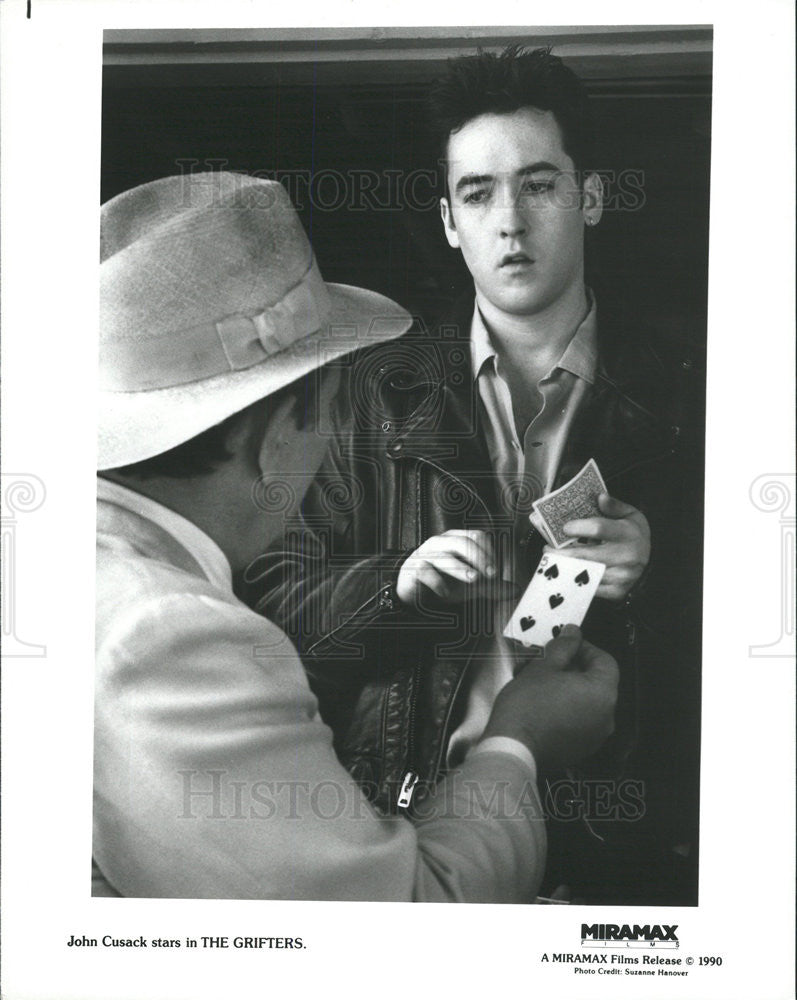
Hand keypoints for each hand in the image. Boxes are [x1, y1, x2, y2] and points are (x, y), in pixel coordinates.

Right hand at [396, 529, 513, 605]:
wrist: (414, 591)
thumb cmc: (444, 581)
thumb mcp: (470, 585)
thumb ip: (491, 587)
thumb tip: (515, 590)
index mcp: (457, 540)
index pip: (477, 536)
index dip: (489, 551)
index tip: (496, 571)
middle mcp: (441, 542)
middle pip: (462, 542)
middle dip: (479, 557)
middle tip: (492, 574)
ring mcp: (426, 554)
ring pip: (444, 555)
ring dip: (460, 568)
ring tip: (473, 579)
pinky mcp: (413, 568)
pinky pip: (425, 571)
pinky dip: (437, 582)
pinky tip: (445, 593)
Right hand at [483, 626, 618, 772]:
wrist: (512, 748)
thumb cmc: (526, 709)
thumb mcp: (543, 667)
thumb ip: (563, 646)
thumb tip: (573, 634)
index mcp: (602, 693)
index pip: (605, 661)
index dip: (585, 648)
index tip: (566, 644)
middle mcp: (605, 716)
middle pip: (595, 681)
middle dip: (572, 668)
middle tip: (548, 662)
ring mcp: (594, 736)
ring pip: (585, 701)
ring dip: (566, 688)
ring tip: (539, 683)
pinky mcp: (580, 749)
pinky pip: (578, 721)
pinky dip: (565, 709)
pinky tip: (542, 704)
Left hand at [547, 493, 650, 601]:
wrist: (651, 564)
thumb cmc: (634, 536)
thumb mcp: (631, 515)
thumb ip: (614, 506)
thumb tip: (600, 497)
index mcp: (628, 533)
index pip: (598, 528)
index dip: (578, 527)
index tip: (564, 527)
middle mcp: (626, 556)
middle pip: (584, 555)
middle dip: (561, 553)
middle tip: (547, 548)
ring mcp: (621, 576)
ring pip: (584, 574)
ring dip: (564, 568)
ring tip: (553, 560)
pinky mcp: (616, 592)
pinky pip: (589, 589)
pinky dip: (574, 582)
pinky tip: (566, 575)